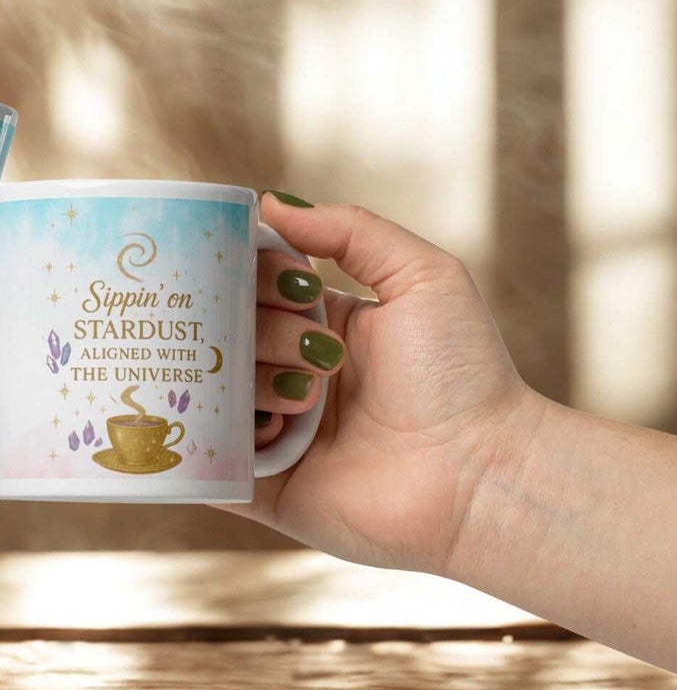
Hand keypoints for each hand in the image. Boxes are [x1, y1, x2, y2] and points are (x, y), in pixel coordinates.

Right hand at [244, 193, 539, 574]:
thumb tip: (270, 203)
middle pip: (230, 333)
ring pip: (214, 390)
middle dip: (263, 333)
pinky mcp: (263, 487)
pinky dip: (212, 438)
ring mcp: (274, 433)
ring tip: (306, 402)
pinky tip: (253, 428)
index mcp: (320, 326)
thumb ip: (351, 230)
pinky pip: (207, 460)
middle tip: (318, 354)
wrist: (483, 476)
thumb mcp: (423, 277)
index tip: (288, 286)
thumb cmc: (463, 376)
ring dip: (250, 384)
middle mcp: (289, 375)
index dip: (254, 276)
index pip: (253, 286)